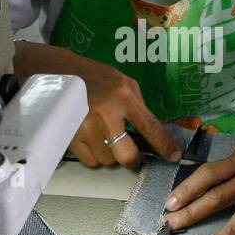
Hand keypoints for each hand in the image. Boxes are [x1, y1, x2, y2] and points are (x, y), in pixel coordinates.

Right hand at [65, 56, 180, 170]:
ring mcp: (85, 127)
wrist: (61, 74)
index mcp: (123, 97)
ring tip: (106, 139)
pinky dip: (95, 156)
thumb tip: (150, 133)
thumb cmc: (96, 77)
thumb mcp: (124, 84)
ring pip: (107, 160)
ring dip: (111, 155)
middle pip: (126, 155)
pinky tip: (94, 141)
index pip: (149, 127)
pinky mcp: (70, 136)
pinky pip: (90, 160)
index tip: (173, 156)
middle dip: (134, 160)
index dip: (164, 145)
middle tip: (134, 157)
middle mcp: (105, 114)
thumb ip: (138, 107)